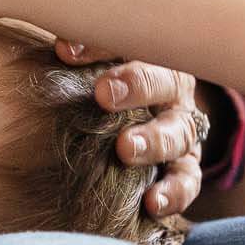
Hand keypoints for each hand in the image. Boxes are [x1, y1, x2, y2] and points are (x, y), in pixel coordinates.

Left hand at [57, 44, 206, 215]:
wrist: (124, 124)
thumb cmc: (94, 87)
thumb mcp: (85, 65)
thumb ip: (70, 51)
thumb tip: (57, 46)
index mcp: (149, 55)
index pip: (132, 41)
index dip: (100, 46)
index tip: (65, 51)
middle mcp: (171, 92)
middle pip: (167, 81)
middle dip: (137, 85)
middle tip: (103, 94)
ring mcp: (181, 131)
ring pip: (179, 133)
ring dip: (154, 140)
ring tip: (124, 149)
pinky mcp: (186, 169)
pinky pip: (187, 181)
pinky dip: (174, 192)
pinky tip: (151, 203)